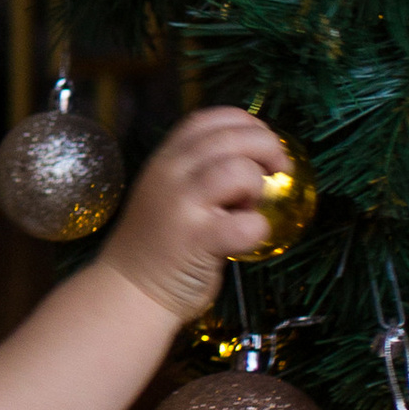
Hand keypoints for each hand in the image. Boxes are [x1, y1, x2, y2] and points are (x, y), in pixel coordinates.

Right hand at [103, 106, 288, 321]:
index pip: (212, 118)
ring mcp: (182, 206)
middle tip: (278, 171)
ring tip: (249, 206)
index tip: (262, 144)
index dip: (247, 124)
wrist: (130, 290)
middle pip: (233, 137)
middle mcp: (171, 173)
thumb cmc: (160, 242)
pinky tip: (246, 238)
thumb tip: (256, 154)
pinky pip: (247, 225)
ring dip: (258, 187)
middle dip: (268, 148)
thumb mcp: (170, 190)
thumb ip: (201, 169)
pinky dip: (258, 229)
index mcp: (166, 157)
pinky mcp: (197, 241)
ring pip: (240, 171)